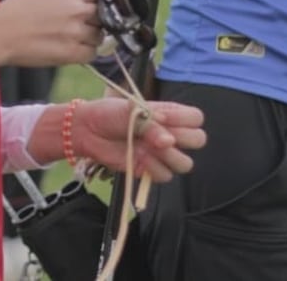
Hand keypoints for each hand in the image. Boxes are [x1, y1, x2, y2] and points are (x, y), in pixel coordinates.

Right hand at [0, 0, 99, 67]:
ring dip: (90, 38)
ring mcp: (76, 31)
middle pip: (102, 16)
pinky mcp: (72, 52)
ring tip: (72, 39)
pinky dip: (86, 53)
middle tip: (80, 27)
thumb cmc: (14, 11)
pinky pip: (92, 53)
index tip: (88, 12)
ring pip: (99, 36)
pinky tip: (72, 50)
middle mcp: (77, 9)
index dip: (93, 5)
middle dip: (94, 21)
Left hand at [73, 98, 205, 181]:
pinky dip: (154, 168)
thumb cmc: (110, 114)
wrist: (88, 130)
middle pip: (199, 140)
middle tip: (159, 135)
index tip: (161, 117)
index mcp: (169, 114)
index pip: (196, 118)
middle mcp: (170, 134)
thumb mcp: (130, 111)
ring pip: (185, 163)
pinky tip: (139, 157)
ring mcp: (161, 153)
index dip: (184, 119)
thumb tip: (169, 142)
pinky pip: (165, 175)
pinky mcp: (150, 169)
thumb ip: (152, 125)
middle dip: (184, 139)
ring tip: (149, 147)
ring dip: (170, 157)